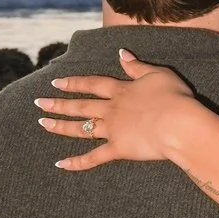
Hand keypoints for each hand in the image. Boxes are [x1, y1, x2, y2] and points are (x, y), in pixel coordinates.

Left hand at [36, 49, 202, 171]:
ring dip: (60, 126)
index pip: (92, 84)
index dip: (74, 83)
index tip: (56, 82)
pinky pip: (93, 158)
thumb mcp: (157, 74)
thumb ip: (136, 66)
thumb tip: (121, 53)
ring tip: (43, 124)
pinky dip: (76, 162)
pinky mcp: (118, 150)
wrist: (179, 124)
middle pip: (80, 105)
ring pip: (81, 128)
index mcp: (121, 91)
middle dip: (58, 103)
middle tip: (39, 103)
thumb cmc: (174, 97)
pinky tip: (60, 164)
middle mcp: (111, 109)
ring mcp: (112, 130)